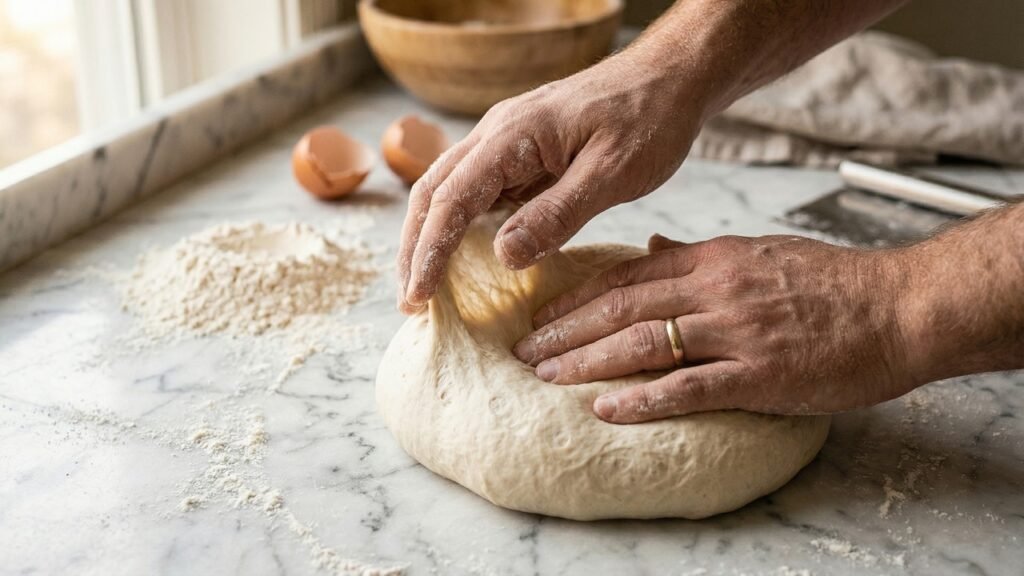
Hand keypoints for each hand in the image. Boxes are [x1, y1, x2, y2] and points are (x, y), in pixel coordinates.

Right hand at [396, 50, 707, 312]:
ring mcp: (506, 141)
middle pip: (432, 192)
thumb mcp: (613, 173)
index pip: (452, 199)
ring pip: (448, 190)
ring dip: (430, 237)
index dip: (430, 251)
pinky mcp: (521, 152)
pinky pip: (477, 190)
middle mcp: (497, 134)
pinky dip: (459, 225)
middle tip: (411, 302)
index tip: (420, 297)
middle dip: (415, 248)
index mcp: (513, 136)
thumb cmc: (650, 118)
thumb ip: (558, 214)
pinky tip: (463, 255)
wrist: (671, 76)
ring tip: (425, 286)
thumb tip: (504, 256)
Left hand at [512, 233, 919, 423]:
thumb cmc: (832, 282)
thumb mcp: (759, 252)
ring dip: (587, 361)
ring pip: (642, 343)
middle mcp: (715, 289)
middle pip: (621, 307)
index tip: (541, 313)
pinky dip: (641, 399)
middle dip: (565, 329)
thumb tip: (647, 250)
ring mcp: (735, 331)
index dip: (576, 296)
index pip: (626, 275)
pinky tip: (604, 409)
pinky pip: (687, 387)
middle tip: (523, 349)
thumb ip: (698, 256)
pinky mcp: (758, 374)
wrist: (898, 306)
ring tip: (546, 375)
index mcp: (713, 259)